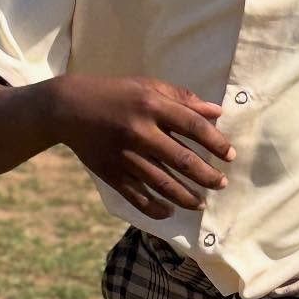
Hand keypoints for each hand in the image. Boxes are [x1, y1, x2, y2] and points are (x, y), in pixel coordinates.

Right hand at [51, 75, 234, 219]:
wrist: (68, 108)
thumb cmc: (116, 94)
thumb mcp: (147, 86)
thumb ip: (182, 98)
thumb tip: (216, 113)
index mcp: (152, 105)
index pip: (193, 127)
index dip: (216, 143)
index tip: (230, 155)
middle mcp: (140, 131)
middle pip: (182, 160)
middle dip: (207, 175)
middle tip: (221, 183)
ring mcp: (124, 155)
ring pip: (162, 183)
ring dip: (186, 197)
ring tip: (201, 203)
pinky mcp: (111, 172)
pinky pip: (137, 196)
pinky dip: (155, 208)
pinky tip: (169, 212)